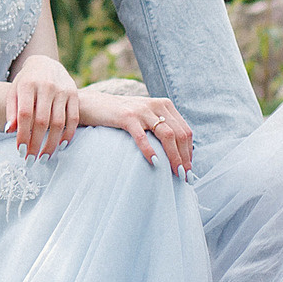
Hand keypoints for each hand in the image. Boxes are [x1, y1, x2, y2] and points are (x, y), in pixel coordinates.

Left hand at [6, 55, 79, 157]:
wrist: (45, 64)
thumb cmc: (26, 82)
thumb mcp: (14, 92)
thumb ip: (11, 110)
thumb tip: (9, 131)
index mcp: (28, 85)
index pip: (25, 114)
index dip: (23, 134)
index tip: (20, 151)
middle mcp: (46, 86)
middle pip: (42, 121)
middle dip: (36, 143)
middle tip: (31, 160)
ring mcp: (62, 90)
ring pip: (58, 123)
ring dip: (52, 143)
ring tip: (44, 157)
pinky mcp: (74, 94)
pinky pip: (73, 118)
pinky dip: (68, 134)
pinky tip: (61, 146)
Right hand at [81, 91, 195, 176]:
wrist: (92, 104)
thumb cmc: (120, 116)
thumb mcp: (144, 116)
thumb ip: (160, 126)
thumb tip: (178, 152)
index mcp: (164, 105)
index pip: (185, 131)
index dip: (189, 152)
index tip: (188, 169)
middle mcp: (156, 105)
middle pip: (180, 134)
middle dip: (184, 157)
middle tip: (185, 176)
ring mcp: (142, 110)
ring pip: (167, 135)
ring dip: (174, 157)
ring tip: (175, 172)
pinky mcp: (126, 117)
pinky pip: (142, 137)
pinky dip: (150, 151)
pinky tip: (154, 163)